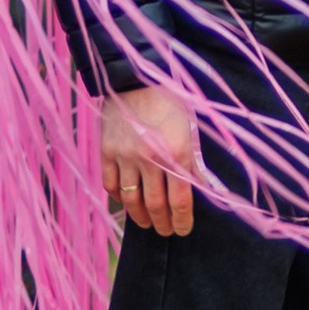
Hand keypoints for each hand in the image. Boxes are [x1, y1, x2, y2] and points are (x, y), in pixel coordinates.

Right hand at [102, 84, 201, 238]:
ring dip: (141, 218)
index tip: (183, 230)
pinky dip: (119, 198)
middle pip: (156, 205)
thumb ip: (193, 162)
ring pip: (132, 201)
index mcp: (176, 152)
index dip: (182, 221)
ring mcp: (125, 156)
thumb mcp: (190, 130)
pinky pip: (111, 185)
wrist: (136, 78)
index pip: (180, 200)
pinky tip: (127, 203)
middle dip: (163, 224)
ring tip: (148, 224)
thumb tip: (201, 189)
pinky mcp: (106, 152)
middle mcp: (150, 158)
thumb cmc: (170, 102)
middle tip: (166, 232)